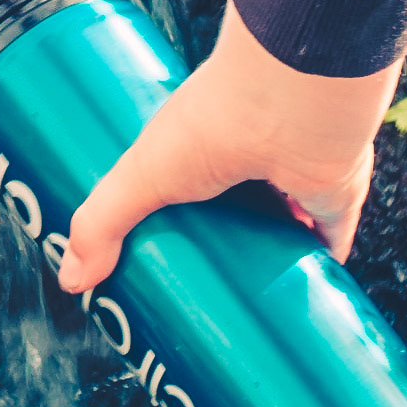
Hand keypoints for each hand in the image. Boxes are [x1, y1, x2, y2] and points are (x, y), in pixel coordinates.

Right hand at [57, 0, 401, 293]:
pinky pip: (332, 239)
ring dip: (271, 258)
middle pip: (236, 211)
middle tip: (201, 293)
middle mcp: (254, 156)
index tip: (157, 254)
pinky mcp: (335, 196)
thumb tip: (71, 280)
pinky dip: (320, 266)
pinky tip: (304, 297)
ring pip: (284, 225)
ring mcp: (295, 176)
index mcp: (206, 141)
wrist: (293, 101)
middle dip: (222, 246)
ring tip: (250, 305)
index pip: (187, 182)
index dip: (174, 216)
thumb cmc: (215, 120)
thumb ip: (102, 222)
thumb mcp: (143, 174)